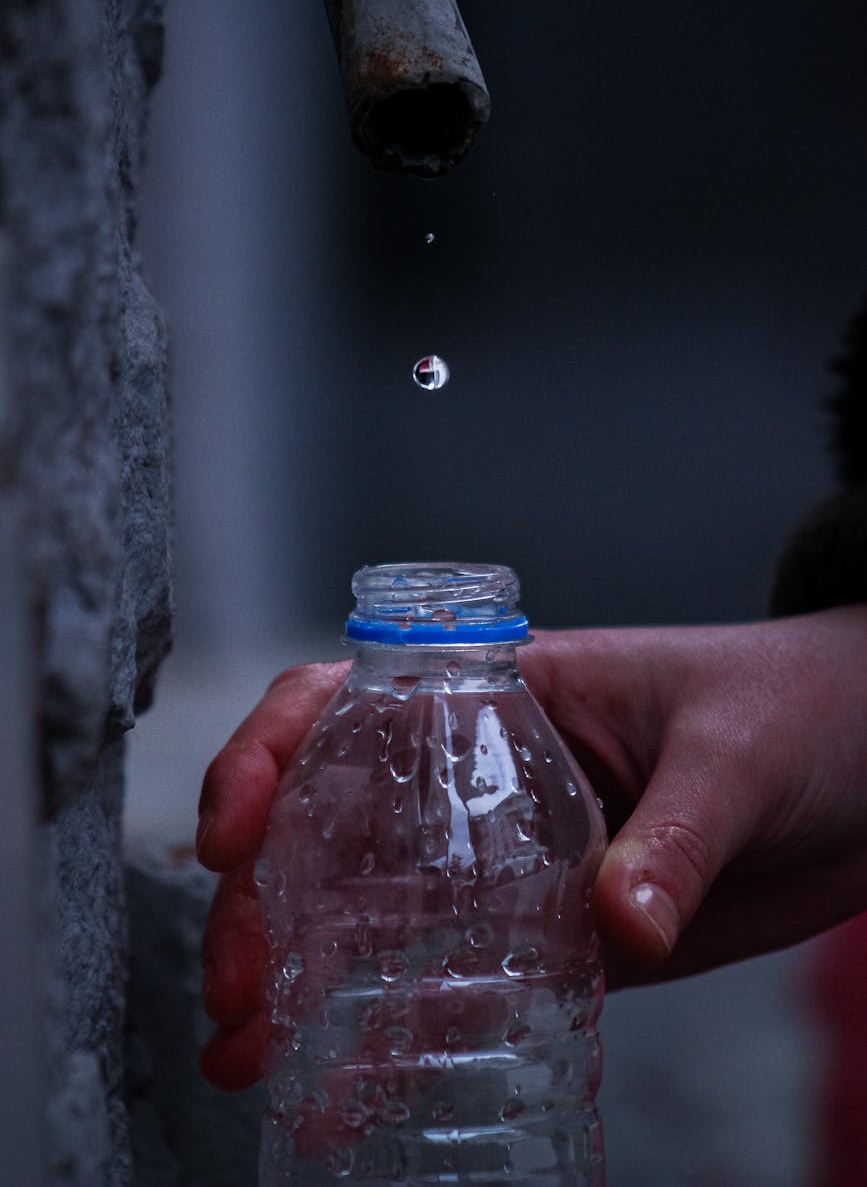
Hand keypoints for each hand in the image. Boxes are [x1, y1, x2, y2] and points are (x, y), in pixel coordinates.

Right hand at [196, 606, 866, 1088]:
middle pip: (336, 822)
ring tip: (247, 1051)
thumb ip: (679, 834)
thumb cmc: (803, 709)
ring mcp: (514, 860)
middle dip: (263, 896)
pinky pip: (460, 980)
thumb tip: (622, 922)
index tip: (230, 831)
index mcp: (508, 694)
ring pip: (376, 911)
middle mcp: (486, 776)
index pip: (350, 701)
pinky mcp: (559, 932)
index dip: (269, 755)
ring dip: (301, 975)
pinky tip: (340, 1086)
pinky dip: (396, 1031)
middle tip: (236, 982)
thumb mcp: (737, 753)